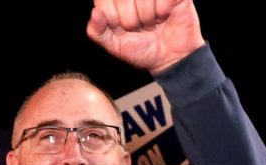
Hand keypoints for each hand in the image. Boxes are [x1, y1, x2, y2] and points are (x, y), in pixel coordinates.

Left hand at [87, 0, 205, 74]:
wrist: (170, 58)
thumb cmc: (141, 49)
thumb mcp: (114, 46)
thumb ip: (98, 32)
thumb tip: (95, 13)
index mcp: (115, 0)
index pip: (104, 1)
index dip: (113, 18)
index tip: (120, 29)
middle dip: (130, 21)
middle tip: (138, 28)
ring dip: (147, 18)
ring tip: (151, 24)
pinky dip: (162, 12)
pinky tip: (164, 16)